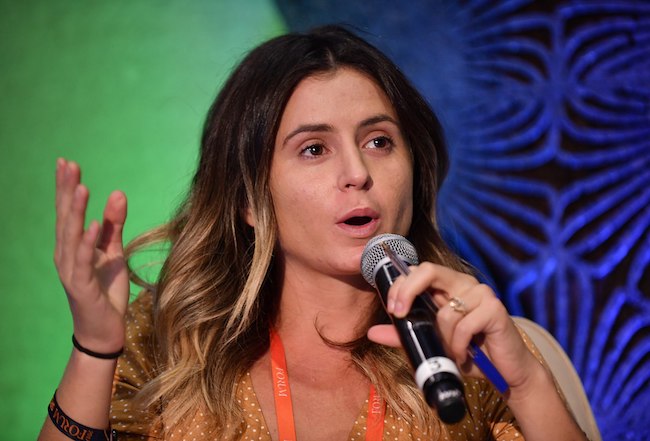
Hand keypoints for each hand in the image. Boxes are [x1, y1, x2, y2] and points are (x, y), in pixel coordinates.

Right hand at [54, 159, 129, 353]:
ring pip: (70, 236)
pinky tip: (93, 225)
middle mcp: (65, 256)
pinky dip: (87, 242)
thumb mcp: (113, 253)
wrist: (104, 331)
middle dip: (67, 191)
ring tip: (82, 187)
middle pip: (65, 218)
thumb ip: (113, 225)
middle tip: (69, 164)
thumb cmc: (106, 292)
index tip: (67, 162)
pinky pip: (83, 261)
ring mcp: (71, 271)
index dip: (67, 187)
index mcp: (72, 247)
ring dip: (76, 211)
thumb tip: (118, 192)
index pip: (68, 212)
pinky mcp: (81, 287)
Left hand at [367, 262, 540, 393]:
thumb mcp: (432, 344)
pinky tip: (467, 354)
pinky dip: (460, 345)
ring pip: (445, 312)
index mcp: (449, 286)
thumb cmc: (470, 353)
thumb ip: (404, 335)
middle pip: (429, 270)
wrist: (507, 373)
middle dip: (407, 291)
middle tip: (399, 314)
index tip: (391, 308)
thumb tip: (372, 332)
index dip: (400, 285)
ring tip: (452, 352)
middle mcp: (465, 284)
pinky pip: (464, 326)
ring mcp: (482, 294)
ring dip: (443, 340)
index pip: (418, 271)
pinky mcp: (495, 309)